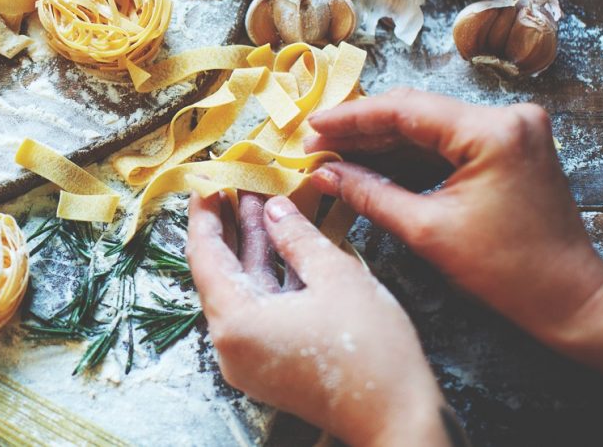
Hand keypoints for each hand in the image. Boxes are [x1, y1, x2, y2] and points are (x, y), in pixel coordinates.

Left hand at [187, 191, 450, 446]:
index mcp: (235, 322)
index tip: (208, 182)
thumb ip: (297, 236)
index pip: (204, 256)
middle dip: (230, 226)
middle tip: (235, 184)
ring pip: (240, 289)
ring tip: (259, 202)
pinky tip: (280, 243)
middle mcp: (230, 344)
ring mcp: (248, 358)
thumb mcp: (336, 276)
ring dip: (251, 247)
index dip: (205, 215)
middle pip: (219, 272)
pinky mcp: (268, 364)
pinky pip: (256, 309)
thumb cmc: (371, 350)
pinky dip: (266, 276)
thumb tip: (272, 208)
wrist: (398, 420)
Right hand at [305, 88, 602, 370]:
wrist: (568, 298)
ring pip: (428, 127)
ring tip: (334, 158)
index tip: (311, 126)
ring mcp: (510, 130)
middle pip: (415, 112)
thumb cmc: (507, 271)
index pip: (405, 110)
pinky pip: (446, 143)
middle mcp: (506, 118)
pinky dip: (408, 156)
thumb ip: (370, 195)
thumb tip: (324, 173)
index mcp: (492, 132)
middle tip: (315, 146)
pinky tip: (370, 166)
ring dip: (381, 143)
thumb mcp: (427, 231)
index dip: (351, 117)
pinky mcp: (507, 147)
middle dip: (362, 130)